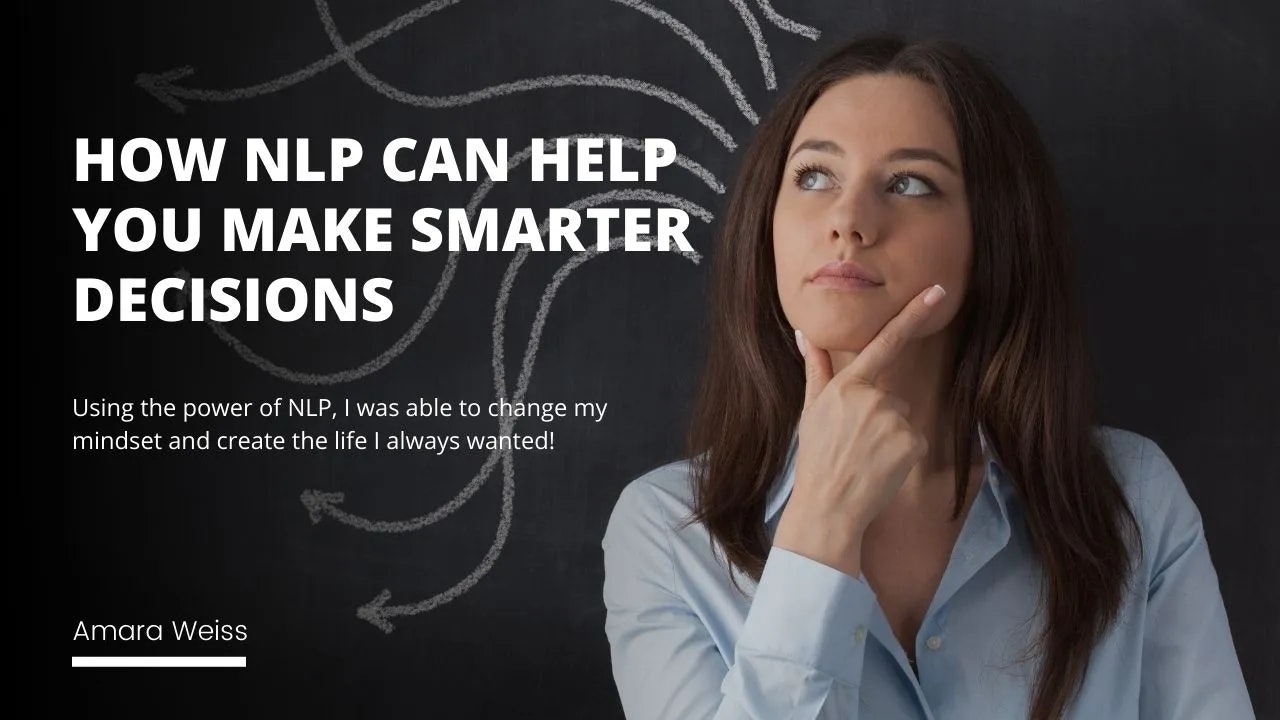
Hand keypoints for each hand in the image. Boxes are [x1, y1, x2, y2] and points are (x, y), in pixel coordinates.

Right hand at [773, 284, 946, 577]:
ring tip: (865, 458)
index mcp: (847, 386)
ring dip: (890, 436)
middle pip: (891, 396)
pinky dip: (902, 455)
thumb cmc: (816, 459)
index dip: (912, 315)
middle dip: (879, 416)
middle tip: (854, 443)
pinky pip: (914, 441)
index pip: (885, 342)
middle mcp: (873, 398)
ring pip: (903, 419)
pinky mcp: (912, 443)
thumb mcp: (811, 410)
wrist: (828, 507)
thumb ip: (815, 369)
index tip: (937, 291)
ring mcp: (894, 421)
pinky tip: (881, 468)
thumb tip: (804, 334)